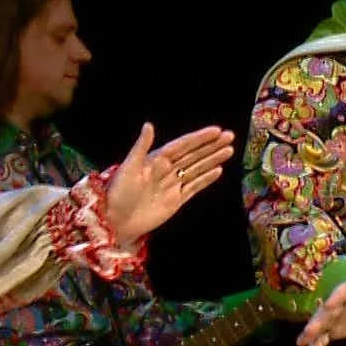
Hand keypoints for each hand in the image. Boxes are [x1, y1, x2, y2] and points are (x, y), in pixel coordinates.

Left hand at [104, 123, 236, 247]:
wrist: (115, 221)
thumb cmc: (118, 192)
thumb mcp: (128, 168)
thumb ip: (141, 147)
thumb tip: (149, 125)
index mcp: (156, 159)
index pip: (183, 145)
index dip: (199, 138)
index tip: (216, 130)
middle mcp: (166, 170)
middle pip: (193, 155)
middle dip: (211, 146)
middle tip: (230, 136)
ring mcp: (172, 185)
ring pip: (197, 169)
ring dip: (212, 159)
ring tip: (229, 150)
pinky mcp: (175, 201)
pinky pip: (194, 187)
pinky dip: (206, 179)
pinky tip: (218, 171)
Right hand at [297, 246, 345, 345]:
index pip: (342, 293)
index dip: (336, 298)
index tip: (329, 304)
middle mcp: (336, 303)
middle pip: (325, 312)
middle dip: (317, 321)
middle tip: (308, 331)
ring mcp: (332, 317)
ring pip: (320, 327)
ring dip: (311, 336)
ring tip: (300, 344)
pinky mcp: (333, 329)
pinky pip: (322, 340)